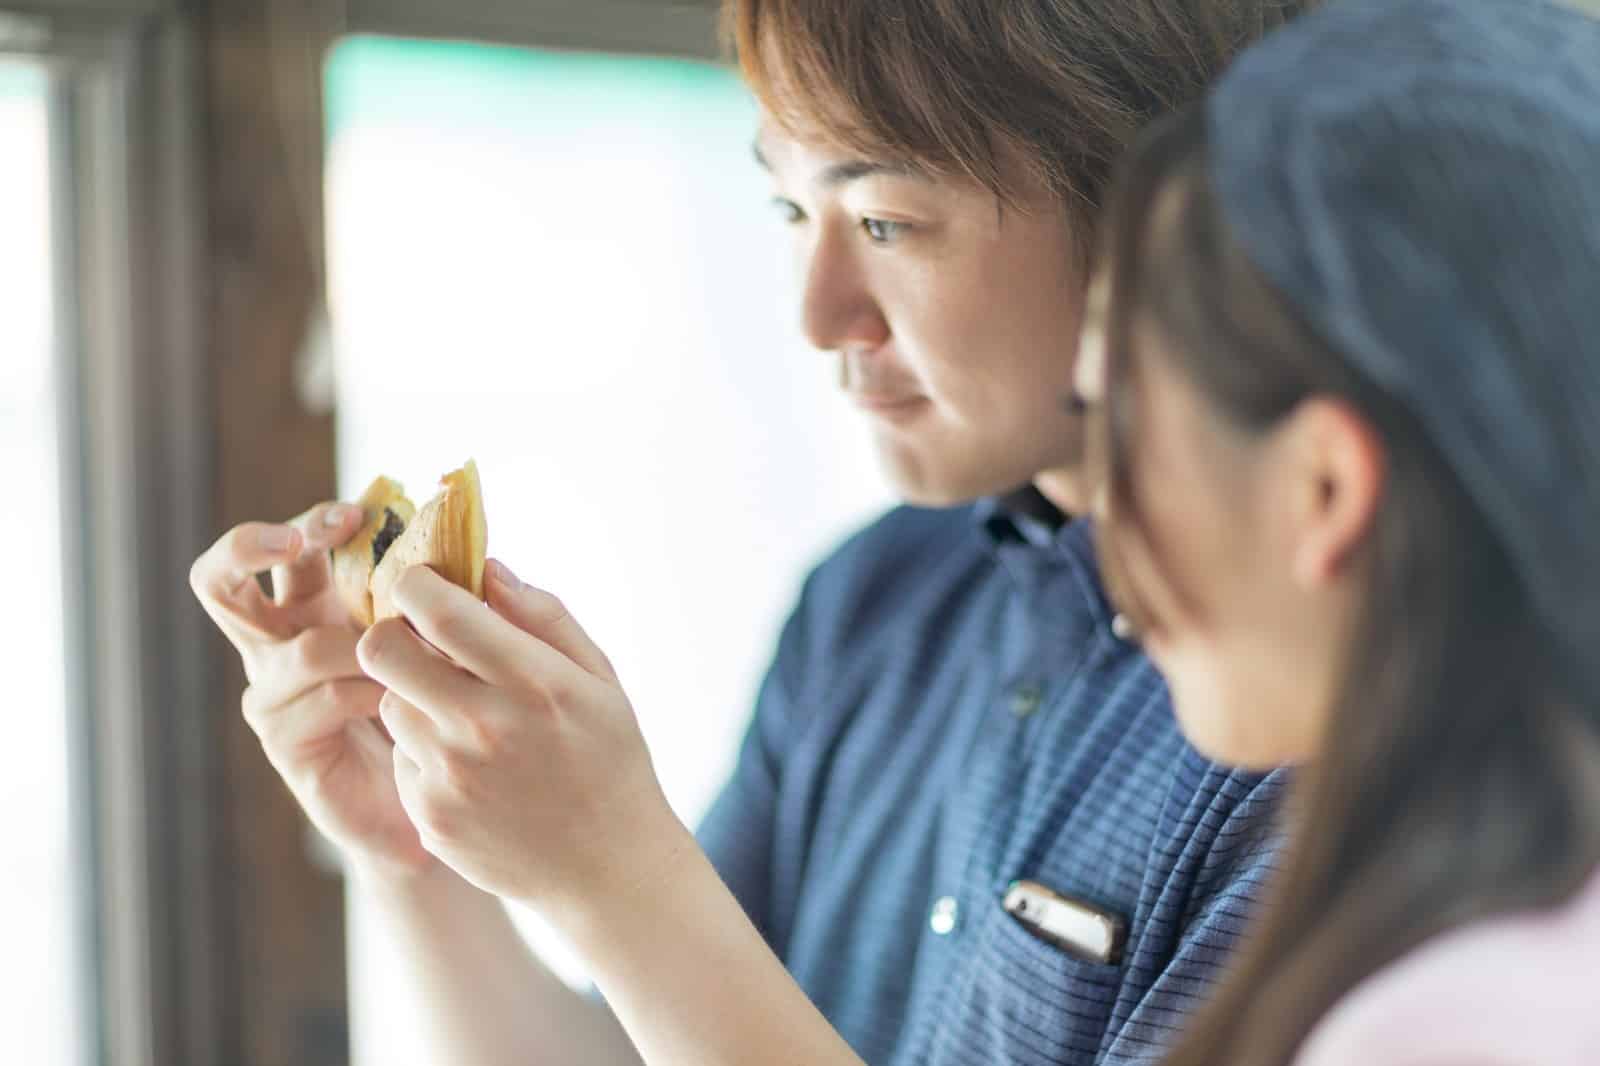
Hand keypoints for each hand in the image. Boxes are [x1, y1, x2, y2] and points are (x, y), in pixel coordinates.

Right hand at [189, 502, 436, 879]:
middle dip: (251, 546)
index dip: (311, 520)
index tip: (361, 510)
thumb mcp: (439, 638)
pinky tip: (406, 699)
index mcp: (309, 608)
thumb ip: (436, 592)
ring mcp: (273, 697)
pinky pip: (322, 700)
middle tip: (296, 539)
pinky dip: (370, 691)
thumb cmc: (441, 706)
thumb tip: (460, 533)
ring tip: (419, 656)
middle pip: (219, 580)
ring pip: (298, 648)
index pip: (286, 548)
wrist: (440, 799)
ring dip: (365, 645)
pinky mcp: (286, 744)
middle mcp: (277, 646)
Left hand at [356, 561, 682, 913]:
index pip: (436, 608)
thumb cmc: (610, 760)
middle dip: (395, 632)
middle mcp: (483, 726)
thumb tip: (485, 568)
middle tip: (422, 640)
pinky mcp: (428, 815)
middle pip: (381, 649)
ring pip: (389, 701)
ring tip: (463, 712)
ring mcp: (449, 777)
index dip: (418, 583)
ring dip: (414, 694)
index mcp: (532, 682)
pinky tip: (472, 766)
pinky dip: (425, 750)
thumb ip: (543, 616)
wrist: (609, 869)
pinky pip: (402, 756)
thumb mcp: (599, 679)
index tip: (427, 584)